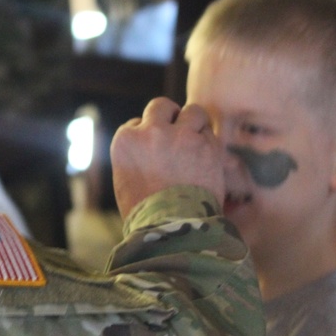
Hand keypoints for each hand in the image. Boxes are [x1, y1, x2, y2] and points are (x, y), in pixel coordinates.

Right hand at [111, 97, 224, 218]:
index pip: (137, 123)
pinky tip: (207, 160)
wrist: (171, 230)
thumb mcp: (125, 182)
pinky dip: (209, 144)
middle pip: (161, 106)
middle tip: (176, 131)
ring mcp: (180, 136)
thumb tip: (147, 151)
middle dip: (169, 116)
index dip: (147, 135)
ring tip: (196, 142)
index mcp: (126, 141)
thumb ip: (134, 157)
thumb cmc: (145, 214)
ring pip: (192, 111)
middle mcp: (151, 132)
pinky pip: (211, 133)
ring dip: (194, 123)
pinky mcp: (207, 145)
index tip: (154, 148)